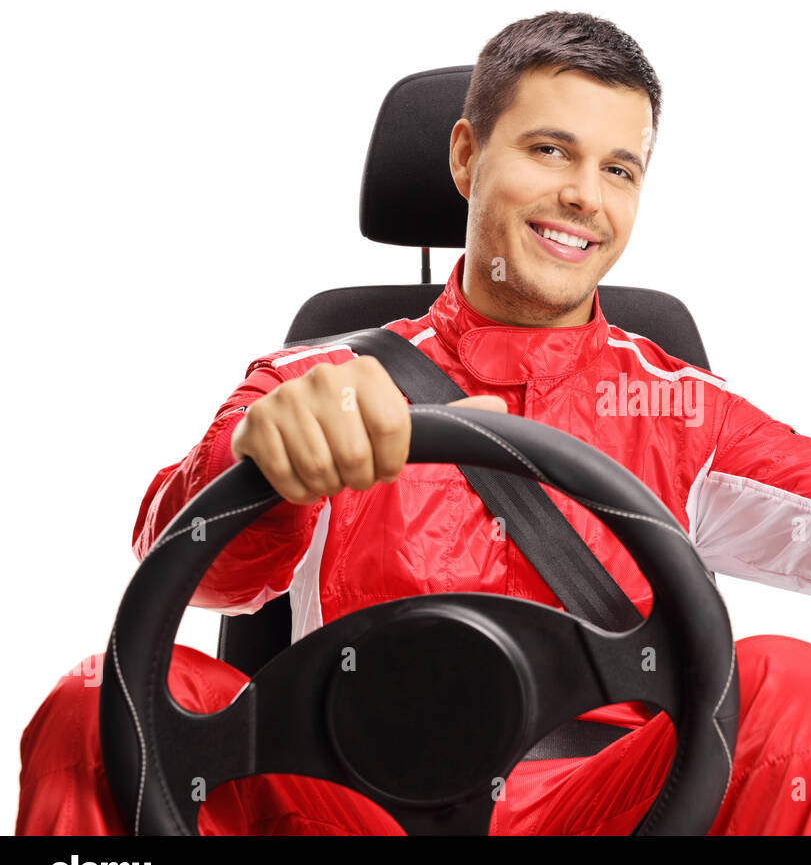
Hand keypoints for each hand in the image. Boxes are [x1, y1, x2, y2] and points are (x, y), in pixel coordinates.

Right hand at [231, 355, 506, 503]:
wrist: (285, 423)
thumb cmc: (350, 423)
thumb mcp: (397, 417)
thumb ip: (447, 416)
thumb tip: (499, 406)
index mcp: (367, 373)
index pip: (394, 430)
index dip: (391, 462)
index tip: (384, 466)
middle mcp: (325, 377)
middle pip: (356, 456)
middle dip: (357, 478)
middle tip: (352, 473)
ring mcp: (287, 399)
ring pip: (321, 470)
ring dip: (327, 486)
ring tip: (327, 473)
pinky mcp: (257, 425)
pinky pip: (288, 479)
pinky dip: (298, 491)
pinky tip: (301, 476)